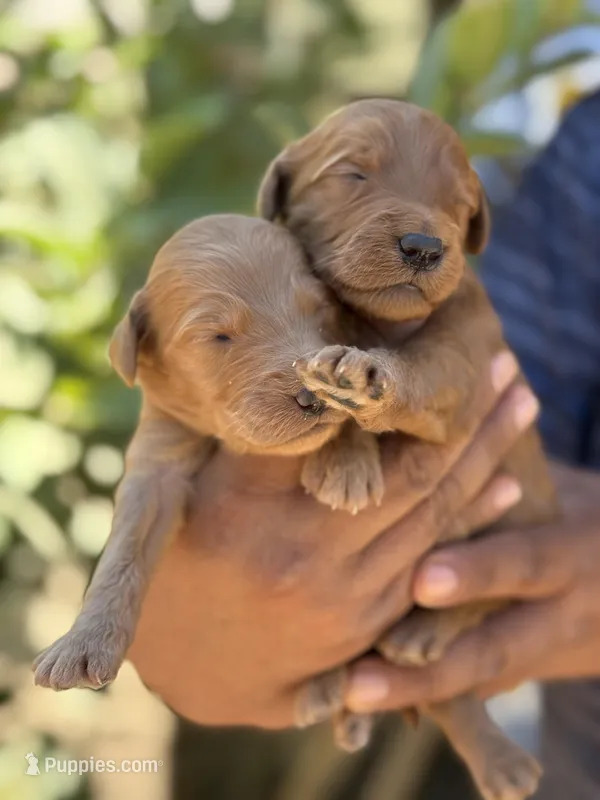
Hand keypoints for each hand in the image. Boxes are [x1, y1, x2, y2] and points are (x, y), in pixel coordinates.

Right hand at [128, 352, 536, 729]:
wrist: (187, 670)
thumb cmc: (175, 562)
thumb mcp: (170, 489)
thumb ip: (233, 435)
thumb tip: (295, 372)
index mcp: (244, 504)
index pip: (328, 424)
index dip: (383, 379)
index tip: (426, 341)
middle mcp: (300, 551)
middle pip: (407, 468)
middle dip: (465, 413)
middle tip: (504, 365)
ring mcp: (341, 597)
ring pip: (431, 513)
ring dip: (485, 456)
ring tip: (519, 406)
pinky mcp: (364, 626)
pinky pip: (430, 563)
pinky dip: (470, 519)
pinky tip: (503, 481)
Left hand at [345, 463, 599, 712]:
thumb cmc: (591, 516)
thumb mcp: (567, 492)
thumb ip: (509, 470)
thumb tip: (443, 420)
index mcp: (574, 556)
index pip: (523, 562)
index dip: (476, 572)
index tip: (422, 580)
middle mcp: (561, 616)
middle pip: (490, 648)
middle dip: (424, 663)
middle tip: (360, 678)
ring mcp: (542, 653)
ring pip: (474, 680)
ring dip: (412, 689)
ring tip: (354, 695)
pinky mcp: (525, 671)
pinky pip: (474, 689)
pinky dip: (425, 693)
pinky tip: (367, 700)